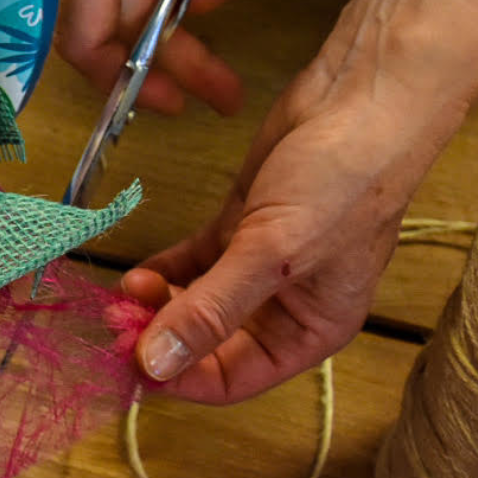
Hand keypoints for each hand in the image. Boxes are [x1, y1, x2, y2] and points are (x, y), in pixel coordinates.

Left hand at [118, 27, 470, 402]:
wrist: (363, 98)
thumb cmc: (344, 181)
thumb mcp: (273, 253)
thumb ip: (212, 310)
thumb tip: (157, 364)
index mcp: (311, 330)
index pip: (234, 379)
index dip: (181, 378)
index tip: (130, 364)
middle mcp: (284, 306)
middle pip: (208, 344)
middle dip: (161, 336)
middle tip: (114, 322)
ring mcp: (259, 263)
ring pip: (195, 301)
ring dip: (157, 302)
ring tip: (124, 290)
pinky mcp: (240, 223)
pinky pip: (193, 262)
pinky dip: (164, 270)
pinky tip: (137, 271)